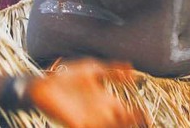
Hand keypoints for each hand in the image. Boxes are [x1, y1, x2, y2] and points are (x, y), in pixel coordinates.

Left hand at [29, 60, 145, 127]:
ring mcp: (89, 119)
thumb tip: (132, 67)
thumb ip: (111, 69)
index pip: (125, 110)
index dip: (137, 114)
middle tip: (146, 123)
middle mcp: (99, 112)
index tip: (147, 116)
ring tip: (132, 124)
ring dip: (120, 126)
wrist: (43, 84)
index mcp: (104, 99)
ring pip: (110, 126)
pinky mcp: (77, 125)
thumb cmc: (65, 76)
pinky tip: (109, 126)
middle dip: (133, 123)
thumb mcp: (91, 68)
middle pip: (121, 122)